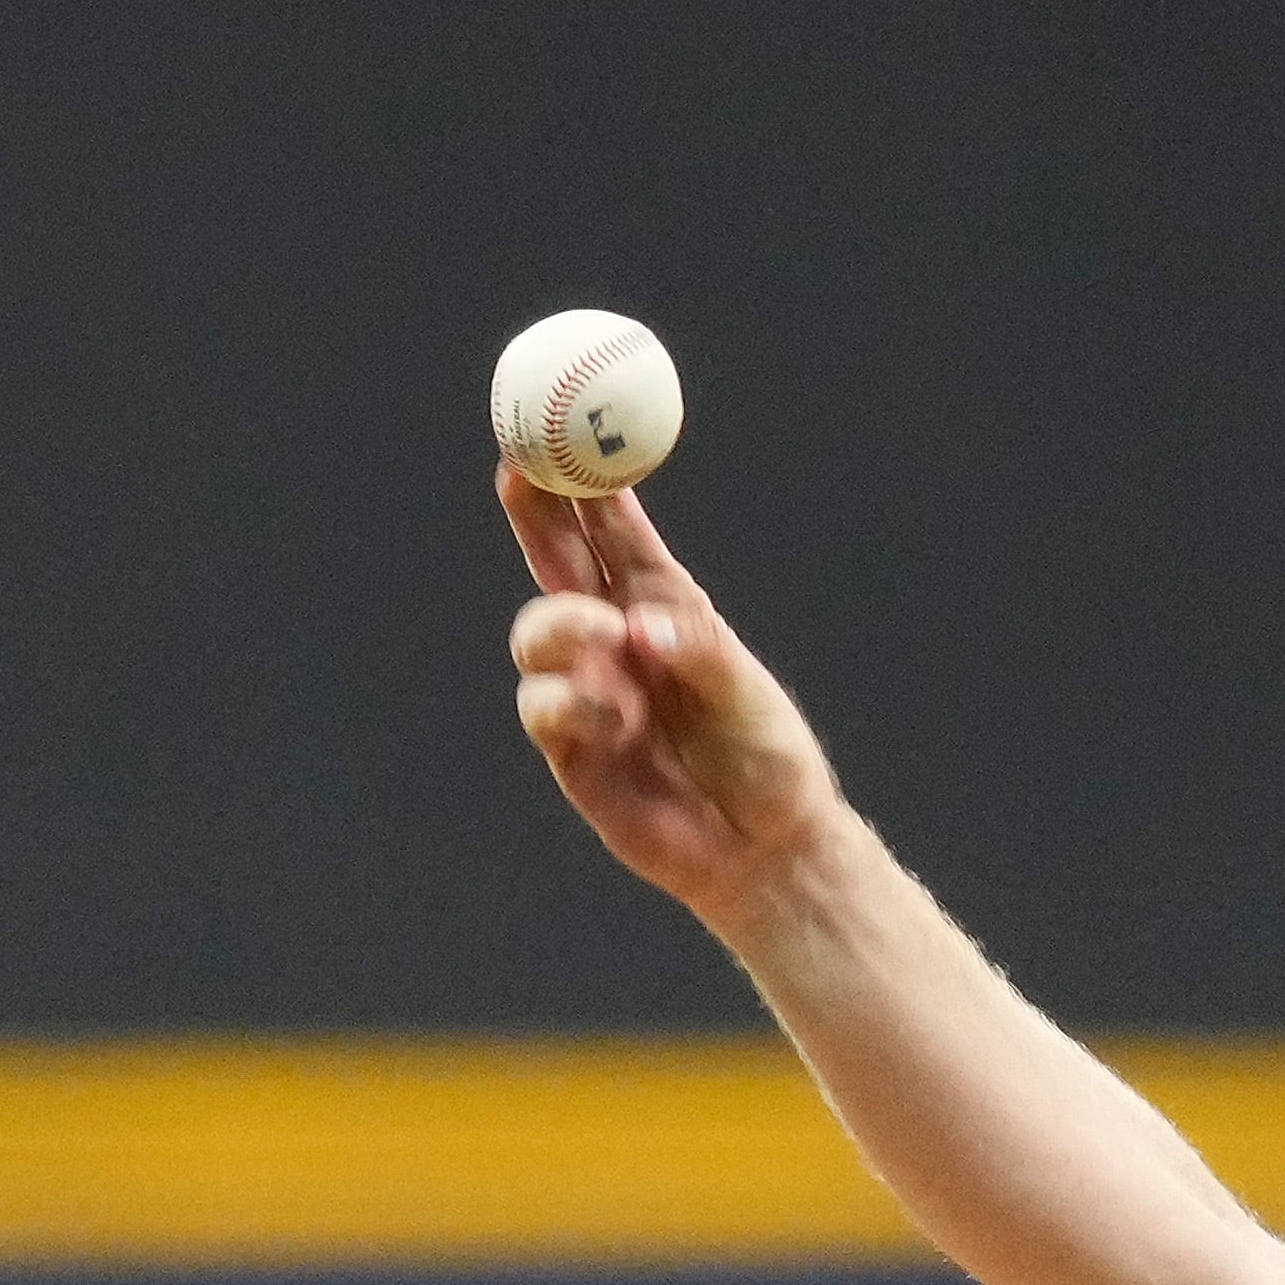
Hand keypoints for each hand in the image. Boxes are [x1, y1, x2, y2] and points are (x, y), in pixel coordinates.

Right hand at [500, 476, 849, 927]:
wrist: (758, 849)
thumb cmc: (765, 759)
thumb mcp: (746, 696)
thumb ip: (697, 654)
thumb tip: (641, 629)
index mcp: (665, 607)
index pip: (612, 532)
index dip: (582, 482)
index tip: (559, 435)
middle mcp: (617, 641)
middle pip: (556, 562)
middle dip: (534, 513)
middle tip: (519, 471)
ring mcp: (587, 692)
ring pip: (536, 633)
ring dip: (562, 627)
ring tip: (606, 643)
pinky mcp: (570, 749)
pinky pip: (543, 708)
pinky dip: (573, 705)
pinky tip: (617, 722)